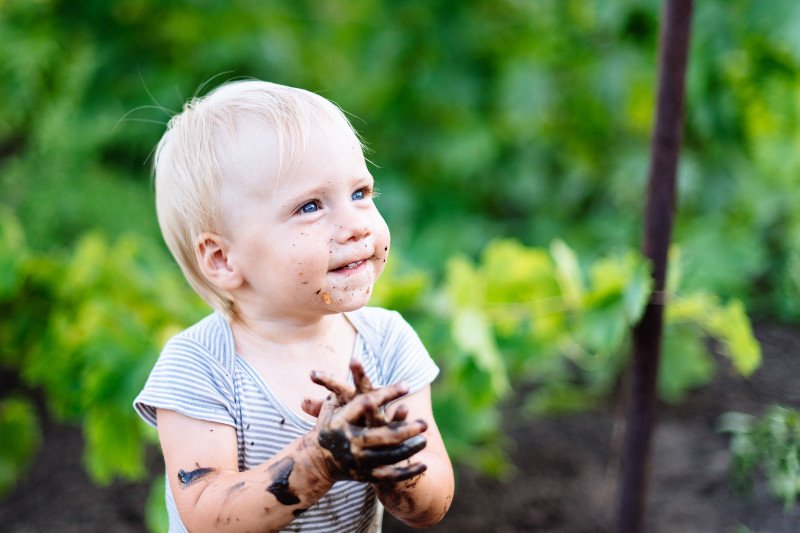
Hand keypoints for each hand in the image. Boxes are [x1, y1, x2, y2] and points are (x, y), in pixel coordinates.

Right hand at [303, 360, 427, 482]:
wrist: (316, 462)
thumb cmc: (329, 426)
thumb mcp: (331, 406)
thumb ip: (342, 388)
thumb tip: (355, 362)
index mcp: (341, 421)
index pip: (366, 403)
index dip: (386, 393)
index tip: (406, 385)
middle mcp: (349, 441)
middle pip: (382, 435)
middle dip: (405, 430)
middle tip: (424, 423)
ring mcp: (357, 460)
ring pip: (388, 455)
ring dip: (409, 448)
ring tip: (424, 439)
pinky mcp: (364, 475)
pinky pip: (389, 475)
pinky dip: (407, 471)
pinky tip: (423, 464)